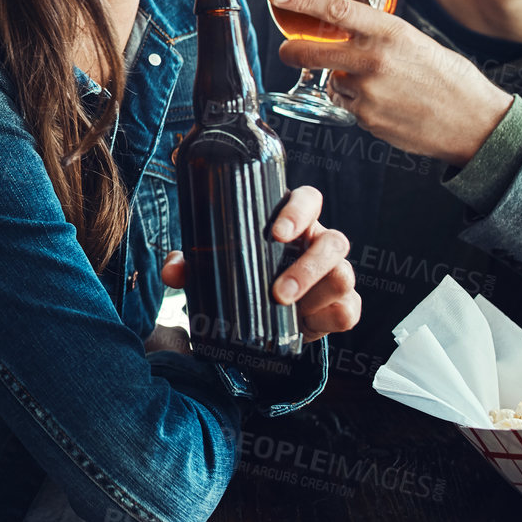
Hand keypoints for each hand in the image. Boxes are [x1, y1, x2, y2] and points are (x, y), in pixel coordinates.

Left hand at [162, 185, 360, 341]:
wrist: (264, 319)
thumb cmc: (243, 274)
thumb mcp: (214, 266)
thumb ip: (190, 263)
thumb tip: (172, 272)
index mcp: (293, 221)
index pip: (310, 199)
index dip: (299, 210)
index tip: (277, 232)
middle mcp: (319, 243)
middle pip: (335, 241)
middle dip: (310, 265)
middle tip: (278, 290)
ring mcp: (335, 274)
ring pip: (344, 275)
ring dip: (316, 292)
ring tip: (285, 306)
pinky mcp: (341, 307)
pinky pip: (350, 310)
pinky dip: (330, 317)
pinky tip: (308, 322)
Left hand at [270, 0, 511, 165]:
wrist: (474, 123)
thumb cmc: (449, 78)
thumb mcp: (415, 41)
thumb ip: (379, 35)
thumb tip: (345, 30)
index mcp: (390, 32)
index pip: (335, 9)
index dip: (301, 0)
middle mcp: (374, 60)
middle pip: (311, 51)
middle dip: (291, 52)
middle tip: (288, 51)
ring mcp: (367, 92)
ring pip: (332, 82)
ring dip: (342, 82)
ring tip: (381, 86)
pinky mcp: (366, 119)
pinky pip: (347, 105)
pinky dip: (357, 103)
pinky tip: (386, 103)